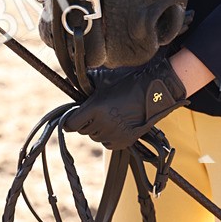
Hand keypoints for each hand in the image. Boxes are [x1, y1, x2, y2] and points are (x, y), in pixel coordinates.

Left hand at [63, 57, 187, 149]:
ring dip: (98, 128)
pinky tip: (117, 123)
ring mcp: (114, 134)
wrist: (154, 91)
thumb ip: (85, 83)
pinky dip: (109, 136)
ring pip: (95, 137)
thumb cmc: (127, 81)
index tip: (73, 116)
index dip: (70, 120)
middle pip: (83, 130)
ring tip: (109, 115)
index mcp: (95, 108)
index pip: (70, 124)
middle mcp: (103, 124)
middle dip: (86, 121)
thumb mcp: (103, 78)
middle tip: (96, 111)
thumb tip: (66, 80)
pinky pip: (107, 143)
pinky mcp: (124, 142)